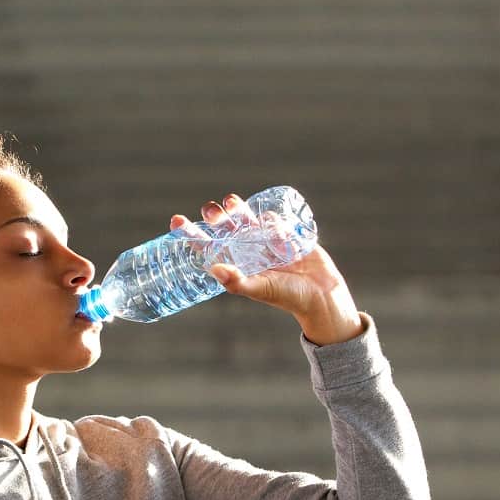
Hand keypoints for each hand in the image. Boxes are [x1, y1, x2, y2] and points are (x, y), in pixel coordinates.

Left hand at [169, 193, 366, 343]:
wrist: (323, 296)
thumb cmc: (289, 297)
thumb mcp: (261, 289)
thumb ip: (238, 282)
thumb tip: (213, 268)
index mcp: (238, 266)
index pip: (208, 248)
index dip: (191, 234)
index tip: (176, 221)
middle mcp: (249, 254)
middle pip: (225, 230)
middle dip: (215, 218)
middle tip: (211, 210)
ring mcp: (267, 244)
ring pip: (246, 221)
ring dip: (237, 210)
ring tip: (231, 201)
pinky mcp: (286, 237)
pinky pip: (273, 221)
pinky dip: (269, 216)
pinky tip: (269, 218)